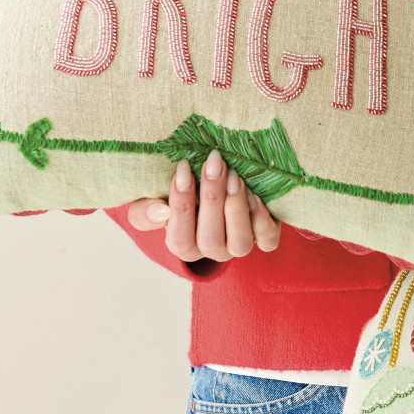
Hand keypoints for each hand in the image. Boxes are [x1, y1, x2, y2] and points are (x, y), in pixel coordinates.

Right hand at [125, 152, 282, 261]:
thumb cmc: (182, 192)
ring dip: (236, 209)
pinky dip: (261, 220)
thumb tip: (161, 210)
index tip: (182, 168)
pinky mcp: (264, 237)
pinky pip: (267, 240)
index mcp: (183, 245)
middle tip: (213, 163)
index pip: (179, 238)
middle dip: (212, 199)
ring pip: (240, 243)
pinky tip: (254, 195)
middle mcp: (212, 250)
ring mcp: (239, 246)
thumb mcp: (155, 199)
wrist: (216, 186)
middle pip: (211, 240)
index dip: (181, 204)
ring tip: (234, 176)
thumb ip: (145, 210)